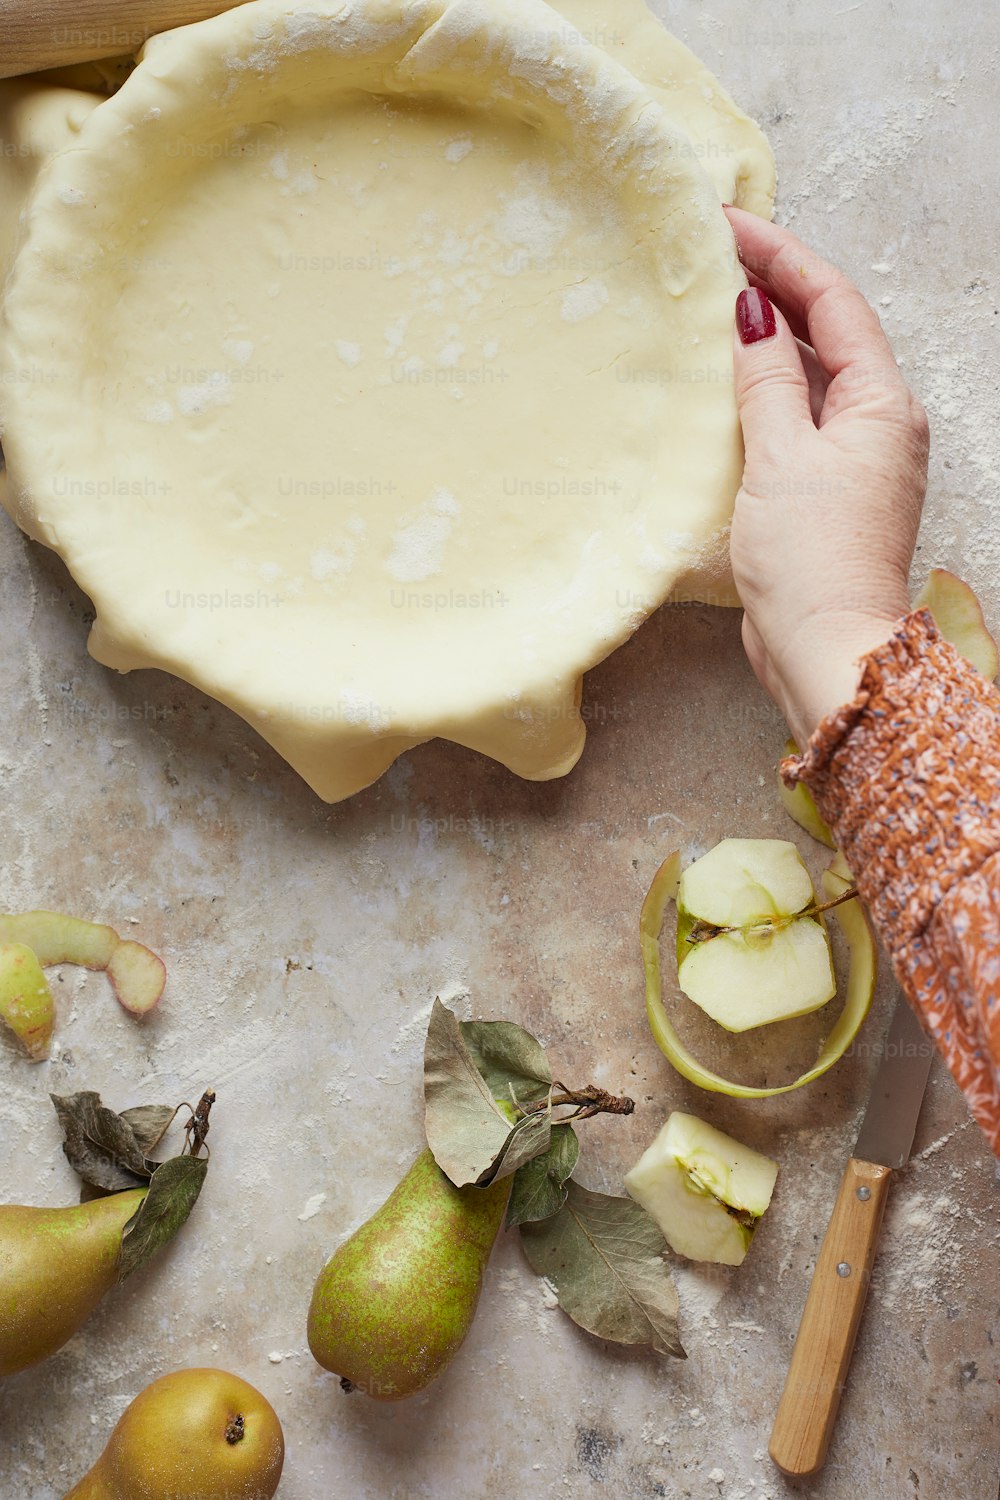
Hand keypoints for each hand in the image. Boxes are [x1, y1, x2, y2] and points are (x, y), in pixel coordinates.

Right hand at [724, 208, 928, 747]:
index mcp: (881, 402)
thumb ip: (766, 380)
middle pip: (829, 330)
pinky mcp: (829, 490)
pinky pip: (798, 418)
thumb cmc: (811, 557)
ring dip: (768, 336)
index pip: (833, 301)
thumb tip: (751, 312)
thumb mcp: (780, 455)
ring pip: (812, 374)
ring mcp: (856, 457)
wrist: (824, 648)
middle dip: (775, 286)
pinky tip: (726, 384)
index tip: (728, 223)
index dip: (782, 255)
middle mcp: (879, 421)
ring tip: (714, 302)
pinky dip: (764, 390)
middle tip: (715, 250)